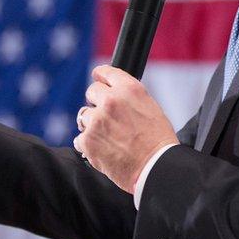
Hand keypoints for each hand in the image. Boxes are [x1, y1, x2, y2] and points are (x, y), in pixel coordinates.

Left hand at [74, 65, 178, 193]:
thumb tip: (115, 94)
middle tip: (106, 115)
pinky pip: (80, 138)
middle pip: (91, 91)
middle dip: (97, 102)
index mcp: (129, 89)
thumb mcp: (150, 107)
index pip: (106, 72)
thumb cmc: (158, 141)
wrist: (155, 167)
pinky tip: (104, 149)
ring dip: (92, 124)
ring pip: (84, 115)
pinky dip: (89, 144)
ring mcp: (97, 121)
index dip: (100, 75)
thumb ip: (129, 97)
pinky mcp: (87, 141)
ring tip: (108, 137)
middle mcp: (110, 101)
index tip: (97, 77)